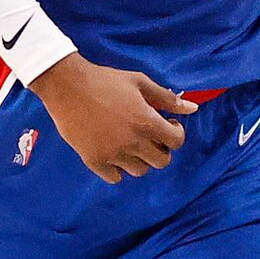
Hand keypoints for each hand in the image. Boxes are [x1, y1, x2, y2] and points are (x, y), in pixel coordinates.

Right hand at [32, 53, 192, 181]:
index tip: (166, 124)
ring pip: (140, 171)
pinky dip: (118, 169)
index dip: (175, 133)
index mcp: (146, 122)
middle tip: (149, 136)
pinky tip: (113, 151)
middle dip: (161, 149)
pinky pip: (115, 178)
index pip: (177, 142)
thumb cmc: (104, 80)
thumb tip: (193, 108)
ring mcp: (113, 154)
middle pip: (162, 162)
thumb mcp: (139, 82)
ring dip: (140, 159)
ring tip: (130, 143)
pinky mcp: (94, 161)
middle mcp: (133, 142)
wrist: (66, 86)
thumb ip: (167, 98)